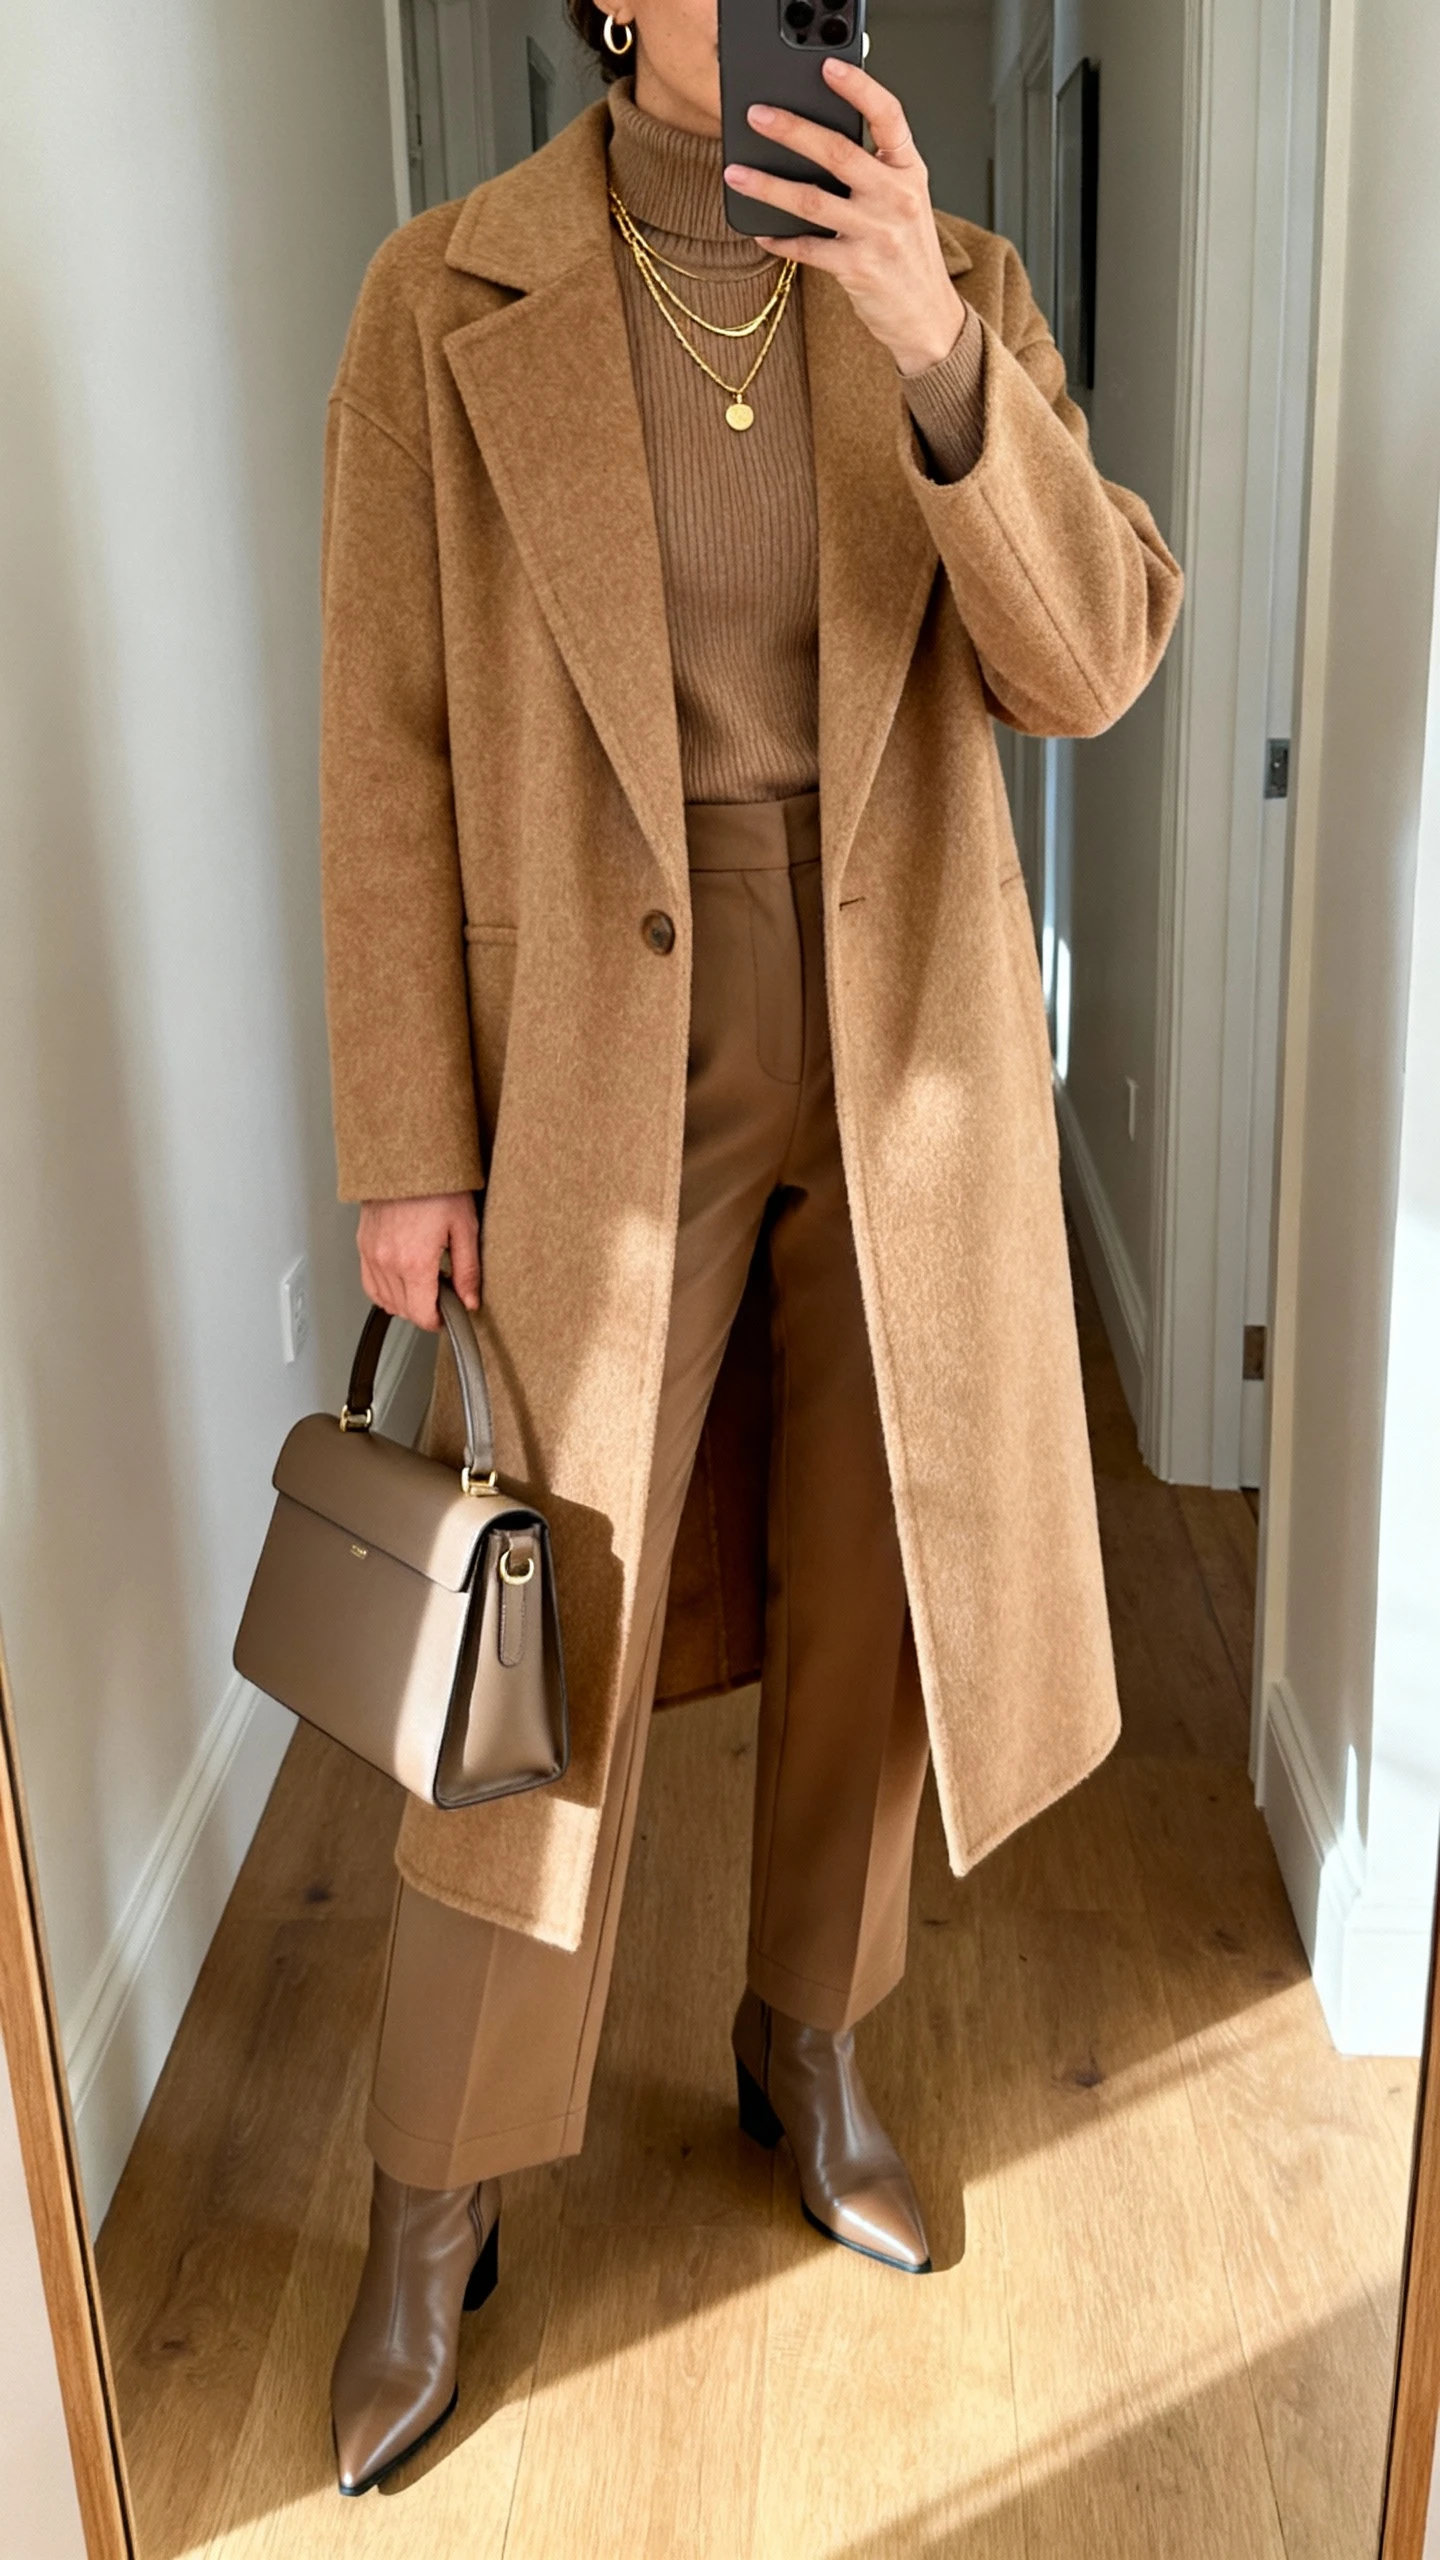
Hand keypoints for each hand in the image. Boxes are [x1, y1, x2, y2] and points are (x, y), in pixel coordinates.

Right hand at [357, 1192, 479, 1331]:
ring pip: (385, 1300)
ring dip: (405, 1301)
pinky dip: (384, 1290)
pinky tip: (401, 1281)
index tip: (449, 1314)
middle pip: (404, 1310)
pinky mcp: (363, 1245)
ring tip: (424, 1283)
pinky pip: (369, 1283)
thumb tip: (470, 1300)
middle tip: (443, 1292)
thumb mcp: (464, 1228)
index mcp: (415, 1261)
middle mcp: (388, 1261)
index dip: (438, 1321)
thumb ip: (467, 1271)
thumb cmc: (437, 1185)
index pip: (422, 1314)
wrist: (407, 1157)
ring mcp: (371, 1253)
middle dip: (425, 1309)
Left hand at [724, 59, 966, 377]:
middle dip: (792, 130)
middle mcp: (896, 197)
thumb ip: (875, 170)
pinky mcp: (857, 267)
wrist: (927, 314)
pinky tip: (759, 230)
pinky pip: (806, 248)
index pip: (888, 116)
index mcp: (909, 170)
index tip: (828, 68)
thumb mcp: (905, 201)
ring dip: (768, 185)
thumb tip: (815, 143)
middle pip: (837, 152)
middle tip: (758, 116)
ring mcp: (877, 233)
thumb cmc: (909, 253)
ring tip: (736, 173)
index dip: (859, 88)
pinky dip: (779, 240)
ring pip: (811, 200)